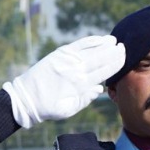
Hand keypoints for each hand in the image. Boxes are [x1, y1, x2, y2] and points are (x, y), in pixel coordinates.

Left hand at [2, 35, 124, 128]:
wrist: (25, 99)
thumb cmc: (47, 108)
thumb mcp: (68, 110)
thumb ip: (85, 99)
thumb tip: (99, 88)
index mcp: (79, 85)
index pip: (103, 72)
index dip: (115, 64)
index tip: (124, 57)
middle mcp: (75, 70)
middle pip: (100, 59)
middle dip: (113, 53)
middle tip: (123, 47)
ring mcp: (66, 60)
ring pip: (90, 50)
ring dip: (103, 44)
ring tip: (114, 40)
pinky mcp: (58, 54)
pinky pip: (78, 45)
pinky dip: (89, 41)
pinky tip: (98, 38)